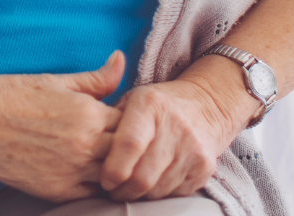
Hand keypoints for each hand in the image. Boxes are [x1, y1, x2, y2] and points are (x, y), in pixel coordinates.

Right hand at [0, 52, 125, 201]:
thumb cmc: (11, 95)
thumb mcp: (57, 81)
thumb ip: (95, 78)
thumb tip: (121, 60)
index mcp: (88, 114)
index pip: (132, 122)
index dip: (132, 120)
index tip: (126, 117)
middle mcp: (85, 146)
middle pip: (128, 151)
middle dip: (129, 145)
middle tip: (123, 140)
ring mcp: (72, 172)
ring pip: (114, 176)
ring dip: (116, 167)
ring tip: (109, 157)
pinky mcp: (57, 191)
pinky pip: (92, 194)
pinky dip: (97, 185)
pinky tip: (92, 174)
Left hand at [99, 56, 251, 200]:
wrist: (206, 105)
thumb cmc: (157, 105)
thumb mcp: (132, 99)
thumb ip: (109, 118)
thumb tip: (86, 145)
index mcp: (151, 104)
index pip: (129, 144)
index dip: (113, 169)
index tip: (104, 180)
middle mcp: (175, 125)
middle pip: (143, 175)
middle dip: (122, 190)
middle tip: (112, 190)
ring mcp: (193, 148)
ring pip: (157, 189)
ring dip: (139, 195)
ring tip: (129, 187)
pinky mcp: (205, 166)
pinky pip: (174, 193)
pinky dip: (158, 194)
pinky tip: (151, 184)